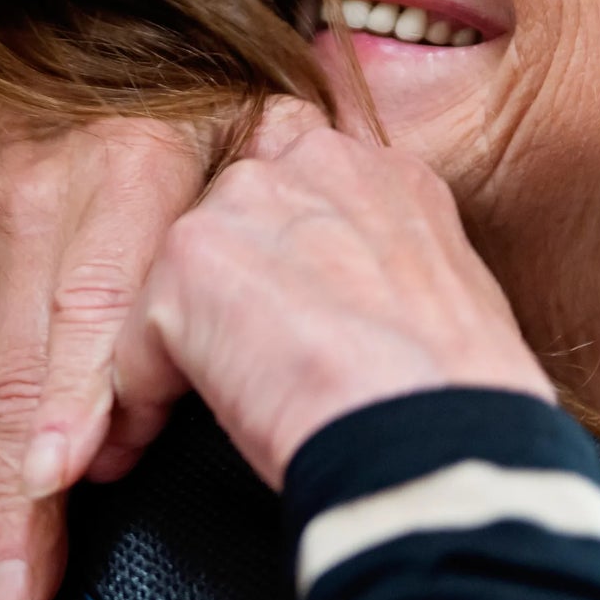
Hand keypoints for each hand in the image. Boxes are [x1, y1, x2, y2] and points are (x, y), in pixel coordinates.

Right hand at [0, 73, 211, 599]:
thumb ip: (263, 197)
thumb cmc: (175, 67)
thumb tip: (272, 305)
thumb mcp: (247, 104)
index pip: (91, 298)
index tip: (62, 481)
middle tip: (19, 594)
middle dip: (13, 491)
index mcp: (126, 165)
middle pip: (14, 367)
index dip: (73, 394)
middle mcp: (28, 199)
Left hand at [112, 100, 554, 489]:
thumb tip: (355, 306)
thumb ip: (386, 268)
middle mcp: (319, 161)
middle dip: (229, 289)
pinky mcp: (191, 258)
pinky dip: (146, 393)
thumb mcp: (448, 299)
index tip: (291, 317)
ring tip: (209, 407)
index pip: (308, 186)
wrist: (436, 438)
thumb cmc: (459, 403)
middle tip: (250, 366)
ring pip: (182, 275)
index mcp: (391, 175)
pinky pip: (139, 336)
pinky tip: (171, 435)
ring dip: (188, 339)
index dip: (288, 256)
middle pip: (234, 217)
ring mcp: (251, 202)